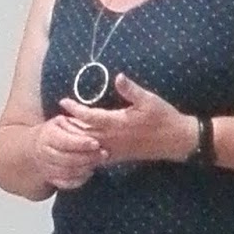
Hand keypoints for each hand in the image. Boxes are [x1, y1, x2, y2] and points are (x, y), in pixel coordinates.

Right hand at [32, 113, 107, 190]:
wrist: (34, 147)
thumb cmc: (55, 132)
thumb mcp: (62, 121)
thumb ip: (73, 122)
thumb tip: (86, 118)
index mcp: (47, 135)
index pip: (65, 141)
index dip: (81, 143)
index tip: (96, 143)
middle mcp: (44, 153)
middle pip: (67, 159)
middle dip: (87, 157)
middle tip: (103, 154)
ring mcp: (46, 167)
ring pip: (67, 172)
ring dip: (85, 168)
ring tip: (98, 162)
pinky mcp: (50, 179)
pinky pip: (65, 183)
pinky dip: (78, 180)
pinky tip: (88, 173)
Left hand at [58, 74, 194, 165]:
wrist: (177, 141)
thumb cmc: (164, 117)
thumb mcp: (149, 100)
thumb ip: (131, 90)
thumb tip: (118, 76)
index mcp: (118, 123)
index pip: (90, 116)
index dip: (75, 109)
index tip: (63, 101)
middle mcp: (113, 139)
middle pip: (84, 134)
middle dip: (70, 126)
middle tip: (55, 119)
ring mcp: (116, 150)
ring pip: (88, 147)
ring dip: (75, 139)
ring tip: (63, 132)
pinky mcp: (120, 157)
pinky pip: (98, 157)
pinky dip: (86, 152)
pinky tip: (79, 149)